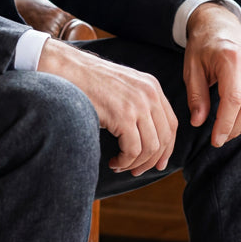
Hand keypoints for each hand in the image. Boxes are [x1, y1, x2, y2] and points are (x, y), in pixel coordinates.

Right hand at [37, 38, 177, 175]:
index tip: (158, 163)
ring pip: (150, 148)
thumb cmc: (90, 81)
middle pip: (164, 138)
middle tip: (136, 171)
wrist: (69, 70)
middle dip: (152, 161)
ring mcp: (138, 105)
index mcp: (152, 87)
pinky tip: (114, 162)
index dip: (167, 148)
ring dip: (136, 163)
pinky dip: (125, 162)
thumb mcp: (124, 87)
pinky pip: (133, 151)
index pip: (171, 124)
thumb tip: (147, 135)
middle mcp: (150, 94)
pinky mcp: (123, 117)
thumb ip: (139, 103)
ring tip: (120, 166)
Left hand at [183, 2, 240, 147]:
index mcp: (231, 59)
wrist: (221, 24)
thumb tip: (198, 122)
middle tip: (219, 139)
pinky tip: (239, 121)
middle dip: (234, 129)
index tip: (215, 140)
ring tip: (227, 131)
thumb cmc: (203, 46)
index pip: (233, 100)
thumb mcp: (191, 68)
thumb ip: (196, 96)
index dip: (225, 124)